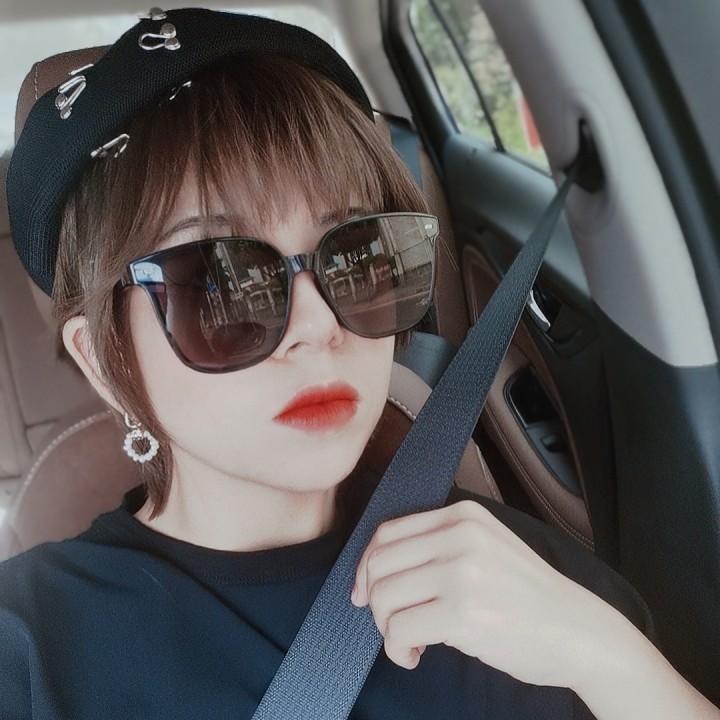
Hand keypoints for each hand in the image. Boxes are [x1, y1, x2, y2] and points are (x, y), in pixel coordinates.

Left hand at [351, 500, 601, 686]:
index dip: (366, 565)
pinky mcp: (462, 614)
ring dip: (386, 628)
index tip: (365, 591)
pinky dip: (396, 649)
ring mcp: (461, 573)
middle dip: (374, 600)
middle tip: (392, 623)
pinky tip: (414, 656)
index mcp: (462, 516)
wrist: (579, 631)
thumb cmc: (528, 597)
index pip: (387, 532)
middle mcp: (459, 536)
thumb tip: (375, 570)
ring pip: (383, 597)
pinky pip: (398, 631)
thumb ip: (438, 546)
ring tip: (408, 641)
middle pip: (379, 564)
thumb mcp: (486, 548)